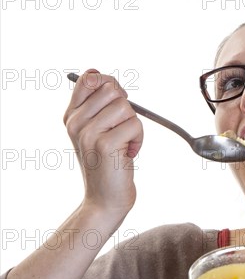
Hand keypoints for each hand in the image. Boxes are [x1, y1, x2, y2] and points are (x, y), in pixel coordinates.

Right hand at [63, 69, 142, 217]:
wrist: (105, 199)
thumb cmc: (107, 164)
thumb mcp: (97, 132)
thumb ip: (99, 107)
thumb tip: (108, 80)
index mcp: (71, 116)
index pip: (88, 79)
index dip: (110, 84)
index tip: (118, 104)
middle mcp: (75, 122)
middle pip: (112, 89)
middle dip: (127, 108)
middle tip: (123, 129)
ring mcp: (88, 132)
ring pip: (125, 106)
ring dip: (134, 126)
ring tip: (125, 144)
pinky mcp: (105, 144)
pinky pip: (135, 125)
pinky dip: (139, 139)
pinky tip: (128, 154)